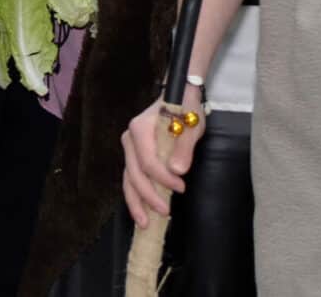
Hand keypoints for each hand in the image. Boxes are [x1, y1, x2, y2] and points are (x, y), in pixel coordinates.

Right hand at [122, 85, 204, 226]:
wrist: (179, 96)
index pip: (148, 161)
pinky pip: (132, 178)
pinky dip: (137, 195)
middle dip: (147, 197)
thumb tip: (177, 171)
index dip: (162, 179)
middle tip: (164, 213)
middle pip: (133, 174)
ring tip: (144, 224)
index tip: (181, 187)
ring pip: (128, 180)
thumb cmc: (186, 107)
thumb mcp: (192, 123)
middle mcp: (129, 139)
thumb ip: (184, 146)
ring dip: (136, 202)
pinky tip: (143, 211)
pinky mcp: (134, 156)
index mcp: (140, 129)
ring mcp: (130, 148)